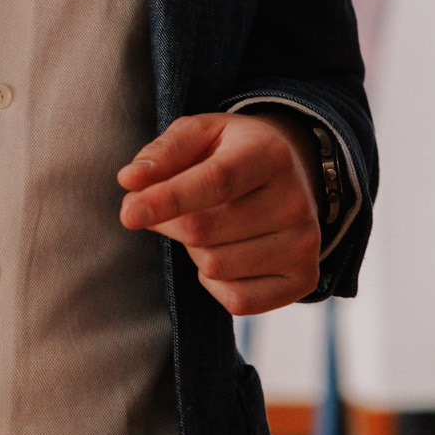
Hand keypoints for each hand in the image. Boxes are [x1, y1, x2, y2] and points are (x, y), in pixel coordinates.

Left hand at [118, 111, 321, 316]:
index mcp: (270, 154)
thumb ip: (163, 152)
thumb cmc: (230, 151)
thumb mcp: (199, 133)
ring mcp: (305, 244)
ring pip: (216, 266)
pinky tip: (224, 252)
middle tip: (165, 210)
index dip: (167, 199)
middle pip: (204, 231)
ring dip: (192, 250)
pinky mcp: (304, 279)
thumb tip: (130, 180)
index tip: (128, 213)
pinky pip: (237, 300)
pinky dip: (214, 283)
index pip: (215, 182)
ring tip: (205, 225)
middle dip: (168, 223)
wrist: (288, 174)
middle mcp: (296, 201)